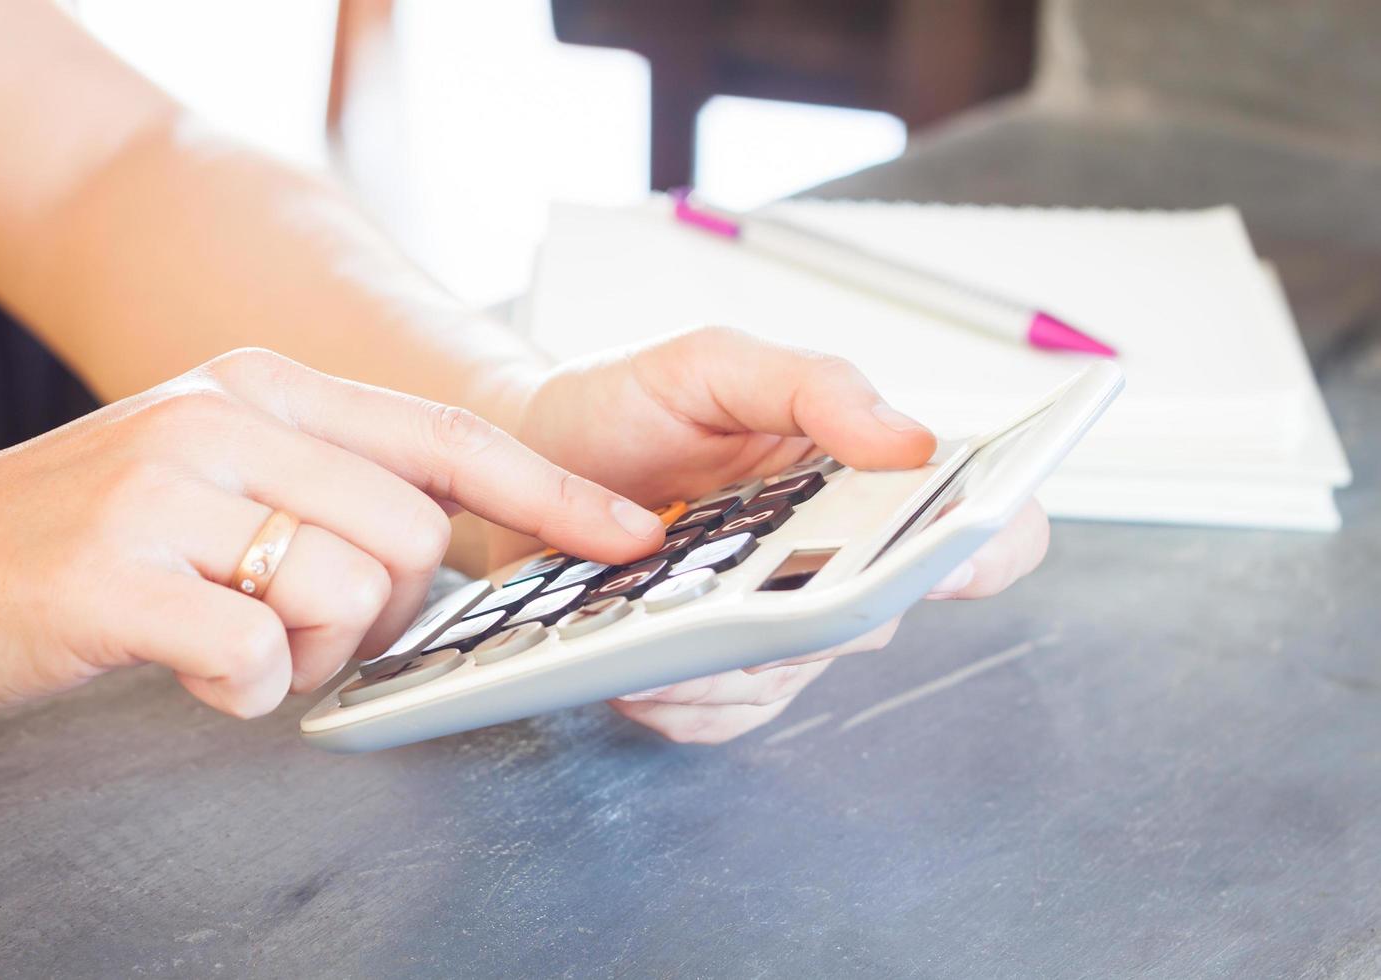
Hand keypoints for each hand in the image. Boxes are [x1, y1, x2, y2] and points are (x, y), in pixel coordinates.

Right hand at [0, 348, 663, 719]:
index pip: (446, 436)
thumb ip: (326, 482)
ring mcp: (166, 488)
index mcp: (263, 388)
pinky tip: (190, 668)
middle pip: (412, 536)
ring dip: (313, 654)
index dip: (552, 492)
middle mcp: (224, 418)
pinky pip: (258, 658)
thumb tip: (446, 536)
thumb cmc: (85, 533)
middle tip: (306, 630)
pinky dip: (243, 690)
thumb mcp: (214, 470)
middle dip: (387, 613)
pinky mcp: (116, 573)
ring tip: (235, 642)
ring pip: (349, 594)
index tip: (632, 535)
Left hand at [506, 327, 1050, 742]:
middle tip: (719, 579)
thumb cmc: (623, 406)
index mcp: (861, 477)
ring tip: (643, 614)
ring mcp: (782, 622)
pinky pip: (730, 717)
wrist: (527, 460)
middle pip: (880, 617)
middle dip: (802, 608)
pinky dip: (678, 699)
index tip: (946, 546)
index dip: (993, 542)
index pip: (987, 526)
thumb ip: (813, 386)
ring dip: (720, 662)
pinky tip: (633, 657)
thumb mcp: (710, 364)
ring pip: (795, 680)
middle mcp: (837, 557)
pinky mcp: (725, 676)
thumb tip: (910, 440)